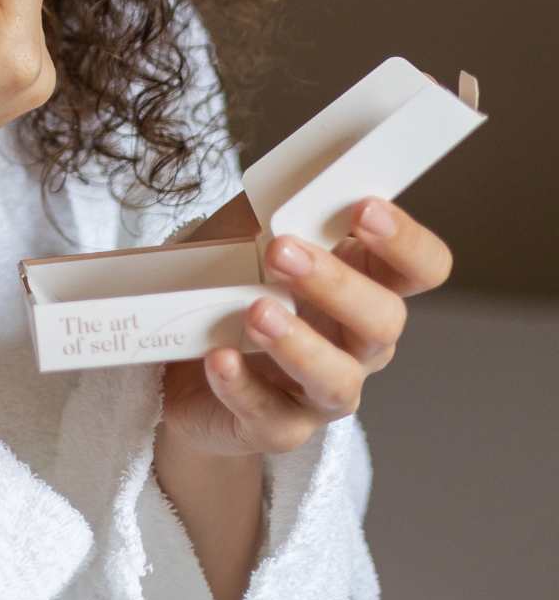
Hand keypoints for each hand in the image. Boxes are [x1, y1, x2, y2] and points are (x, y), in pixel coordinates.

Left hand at [158, 194, 454, 457]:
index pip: (420, 266)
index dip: (405, 240)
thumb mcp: (249, 230)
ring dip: (298, 344)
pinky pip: (270, 416)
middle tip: (282, 250)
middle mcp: (356, 343)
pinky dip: (242, 385)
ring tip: (256, 311)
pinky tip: (218, 357)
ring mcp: (318, 391)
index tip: (364, 208)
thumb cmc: (228, 280)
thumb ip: (277, 205)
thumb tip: (299, 174)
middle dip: (337, 284)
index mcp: (364, 283)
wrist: (179, 356)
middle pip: (383, 321)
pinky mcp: (274, 425)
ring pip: (337, 381)